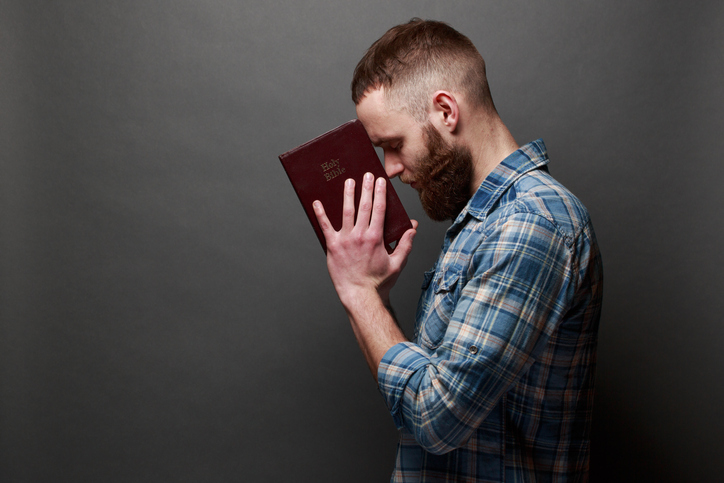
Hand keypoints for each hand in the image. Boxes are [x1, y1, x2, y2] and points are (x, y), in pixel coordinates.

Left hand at [313, 172, 416, 306]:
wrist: (360, 296)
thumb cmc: (379, 282)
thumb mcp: (397, 263)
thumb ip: (405, 244)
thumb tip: (412, 228)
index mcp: (376, 238)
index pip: (380, 209)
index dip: (380, 193)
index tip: (380, 181)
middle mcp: (360, 236)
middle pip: (364, 206)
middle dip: (366, 188)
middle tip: (366, 174)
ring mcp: (345, 240)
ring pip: (346, 212)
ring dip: (347, 194)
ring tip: (348, 181)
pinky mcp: (332, 247)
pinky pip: (325, 227)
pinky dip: (320, 214)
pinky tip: (316, 202)